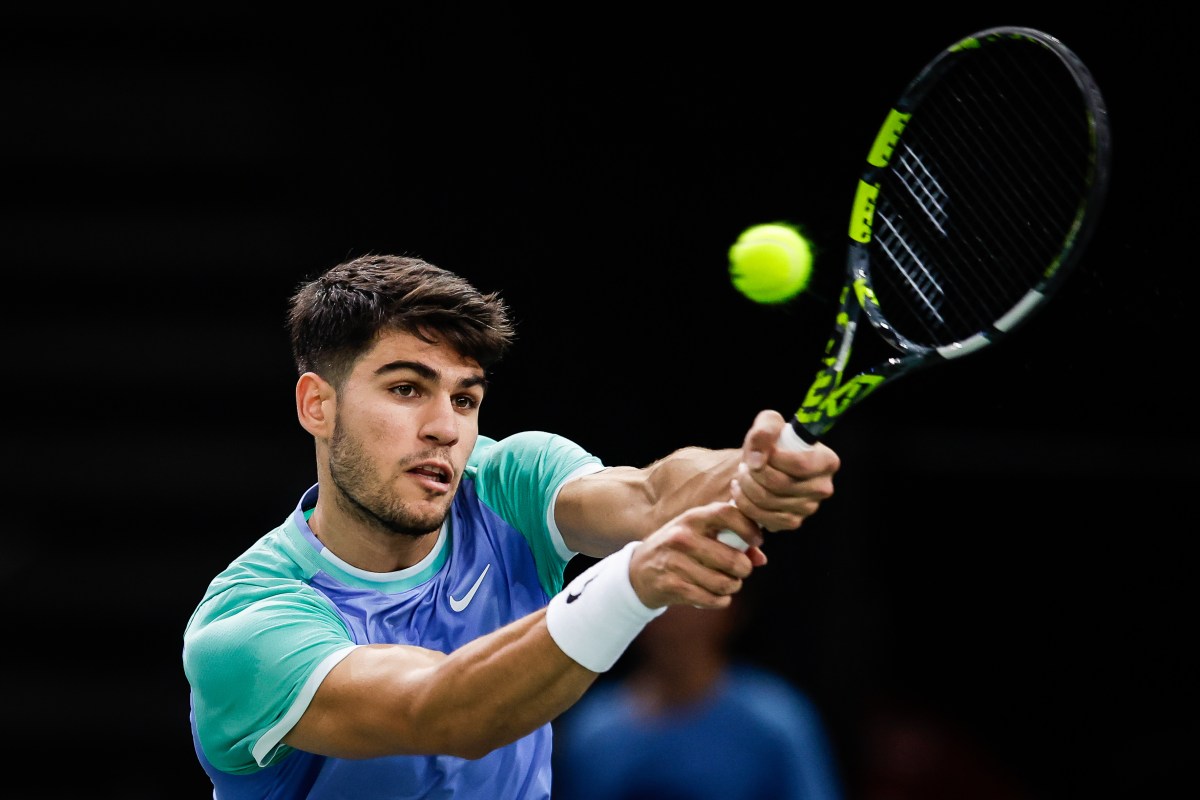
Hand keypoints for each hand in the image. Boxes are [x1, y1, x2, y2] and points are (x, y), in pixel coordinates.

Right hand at [627, 500, 762, 609]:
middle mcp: (682, 537)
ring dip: (732, 587)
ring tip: (727, 584)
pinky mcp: (672, 586)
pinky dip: (720, 601)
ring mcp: (675, 562)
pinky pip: (712, 599)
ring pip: (724, 583)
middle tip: (741, 571)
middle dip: (744, 570)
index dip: (749, 528)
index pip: (728, 513)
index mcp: (692, 518)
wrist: (637, 572)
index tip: (757, 541)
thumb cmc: (678, 550)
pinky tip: (716, 596)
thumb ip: (731, 541)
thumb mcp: (698, 535)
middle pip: (733, 559)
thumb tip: (761, 558)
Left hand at [729, 409, 839, 531]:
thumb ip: (765, 429)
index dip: (773, 459)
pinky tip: (741, 491)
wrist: (765, 464)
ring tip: (740, 474)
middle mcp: (823, 487)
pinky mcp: (793, 522)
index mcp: (827, 461)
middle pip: (782, 485)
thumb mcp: (769, 423)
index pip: (800, 465)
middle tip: (744, 464)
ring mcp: (809, 508)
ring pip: (770, 502)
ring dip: (747, 488)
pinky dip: (746, 505)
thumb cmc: (772, 441)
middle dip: (755, 474)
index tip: (757, 451)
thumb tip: (758, 460)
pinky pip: (766, 519)